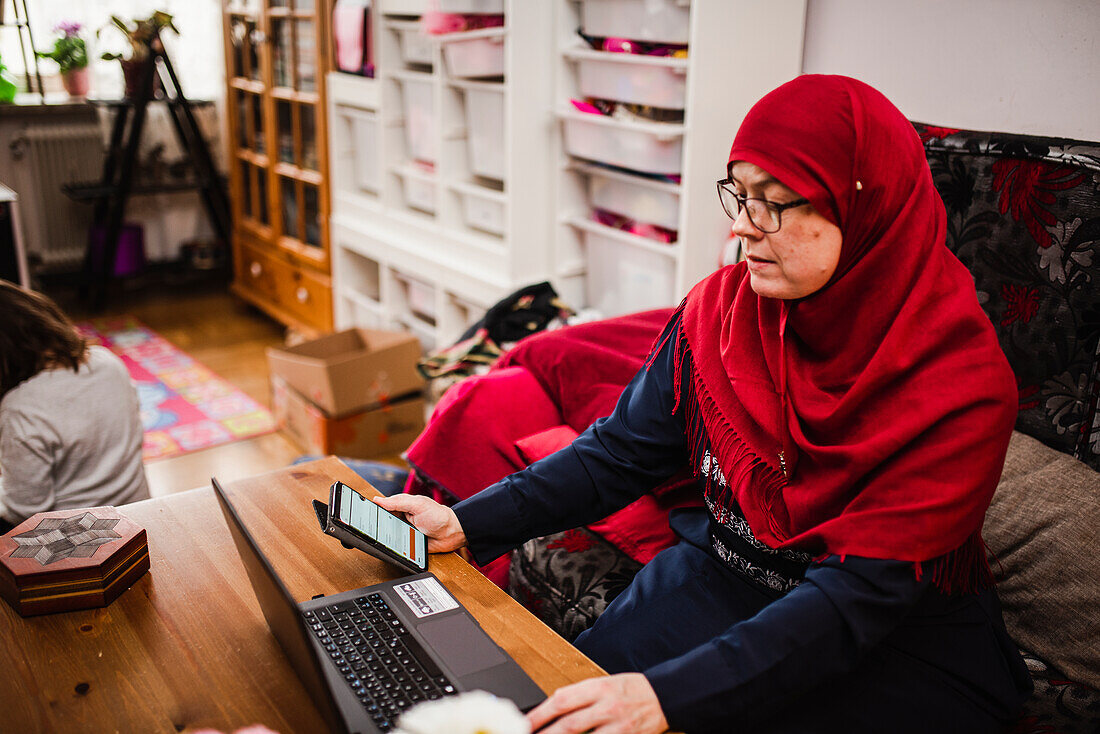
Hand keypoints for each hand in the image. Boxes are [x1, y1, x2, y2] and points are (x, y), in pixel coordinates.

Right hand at [372, 494, 465, 552]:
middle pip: (383, 522)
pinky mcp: (408, 544)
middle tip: (370, 527)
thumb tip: (378, 500)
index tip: (363, 511)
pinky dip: (393, 547)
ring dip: (385, 537)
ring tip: (379, 537)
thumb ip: (398, 502)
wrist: (452, 534)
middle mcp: (402, 519)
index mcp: (402, 506)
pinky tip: (389, 547)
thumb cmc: (438, 516)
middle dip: (377, 525)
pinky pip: (396, 547)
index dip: (374, 509)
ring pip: (388, 535)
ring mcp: (404, 531)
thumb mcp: (417, 504)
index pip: (384, 507)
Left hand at [527, 673, 668, 733]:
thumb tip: (551, 709)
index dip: (539, 714)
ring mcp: (617, 726)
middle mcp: (606, 706)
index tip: (524, 724)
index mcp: (597, 687)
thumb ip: (579, 697)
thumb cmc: (630, 690)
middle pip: (569, 725)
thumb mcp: (603, 684)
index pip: (562, 700)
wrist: (665, 696)